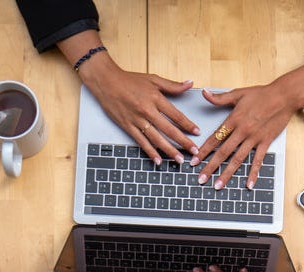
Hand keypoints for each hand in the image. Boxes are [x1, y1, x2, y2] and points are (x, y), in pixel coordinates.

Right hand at [80, 57, 200, 164]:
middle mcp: (147, 111)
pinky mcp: (127, 126)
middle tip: (194, 151)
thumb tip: (190, 83)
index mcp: (156, 99)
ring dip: (169, 150)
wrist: (106, 82)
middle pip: (169, 130)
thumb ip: (173, 85)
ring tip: (179, 160)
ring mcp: (137, 120)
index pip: (176, 115)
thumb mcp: (153, 79)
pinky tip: (158, 160)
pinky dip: (150, 152)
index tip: (197, 132)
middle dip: (183, 142)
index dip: (188, 125)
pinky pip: (141, 142)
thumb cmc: (129, 80)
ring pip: (156, 139)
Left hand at [192, 84, 297, 189]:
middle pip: (223, 152)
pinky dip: (253, 173)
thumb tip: (204, 93)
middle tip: (201, 179)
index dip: (203, 151)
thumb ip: (219, 98)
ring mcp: (254, 138)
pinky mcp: (265, 142)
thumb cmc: (262, 94)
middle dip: (210, 167)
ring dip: (227, 174)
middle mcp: (242, 131)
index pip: (214, 138)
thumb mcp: (238, 93)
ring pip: (237, 159)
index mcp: (233, 119)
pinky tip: (248, 184)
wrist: (284, 96)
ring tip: (218, 185)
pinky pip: (258, 160)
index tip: (194, 162)